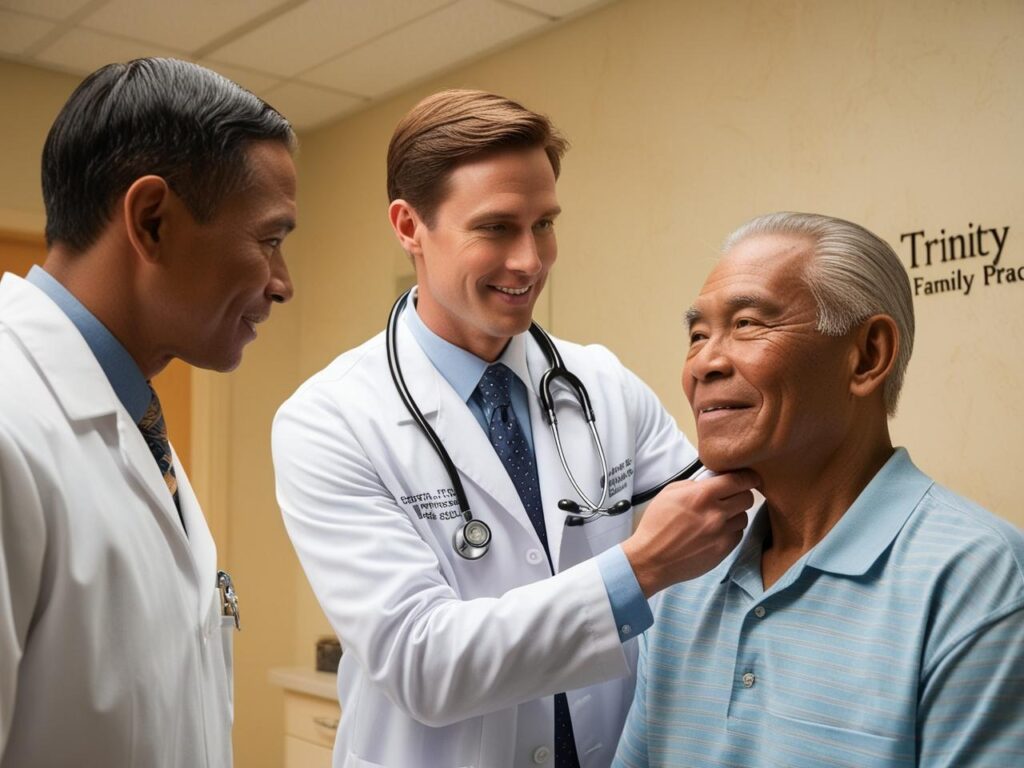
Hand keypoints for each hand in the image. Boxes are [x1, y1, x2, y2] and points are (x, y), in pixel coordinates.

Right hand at [621, 470, 757, 596]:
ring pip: (744, 517)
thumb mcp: (669, 493)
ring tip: (719, 516)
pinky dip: (730, 530)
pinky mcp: (723, 550)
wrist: (652, 559)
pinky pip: (737, 534)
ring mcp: (721, 534)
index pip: (738, 480)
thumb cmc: (656, 524)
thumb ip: (694, 484)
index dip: (748, 476)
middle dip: (741, 494)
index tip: (750, 477)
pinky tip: (716, 531)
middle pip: (747, 498)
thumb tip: (712, 481)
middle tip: (732, 496)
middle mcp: (715, 514)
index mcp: (701, 495)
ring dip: (735, 514)